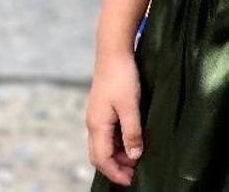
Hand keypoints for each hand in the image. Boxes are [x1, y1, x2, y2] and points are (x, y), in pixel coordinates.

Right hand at [85, 51, 143, 185]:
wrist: (113, 50)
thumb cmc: (122, 76)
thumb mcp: (130, 106)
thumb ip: (132, 132)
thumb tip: (134, 156)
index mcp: (97, 125)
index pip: (102, 159)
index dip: (116, 173)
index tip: (131, 180)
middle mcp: (93, 123)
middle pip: (99, 155)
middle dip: (115, 168)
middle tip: (134, 174)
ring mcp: (96, 115)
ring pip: (102, 145)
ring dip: (117, 155)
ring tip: (136, 159)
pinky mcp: (102, 108)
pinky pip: (106, 134)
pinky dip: (117, 143)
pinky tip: (130, 141)